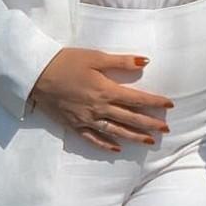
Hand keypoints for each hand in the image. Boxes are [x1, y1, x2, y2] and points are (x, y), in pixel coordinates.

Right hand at [29, 48, 172, 151]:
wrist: (36, 75)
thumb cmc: (66, 62)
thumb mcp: (95, 57)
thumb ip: (121, 61)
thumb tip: (145, 61)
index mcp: (105, 90)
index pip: (136, 99)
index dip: (154, 103)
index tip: (169, 106)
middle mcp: (98, 108)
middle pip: (130, 118)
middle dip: (149, 124)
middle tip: (166, 130)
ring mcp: (86, 119)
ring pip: (115, 131)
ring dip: (134, 137)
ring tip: (149, 142)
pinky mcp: (74, 125)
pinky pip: (93, 138)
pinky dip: (106, 144)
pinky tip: (117, 148)